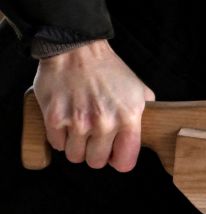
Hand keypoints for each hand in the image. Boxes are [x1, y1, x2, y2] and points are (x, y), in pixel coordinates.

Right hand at [33, 39, 153, 171]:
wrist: (77, 50)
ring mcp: (78, 122)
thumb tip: (143, 136)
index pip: (125, 162)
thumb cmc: (108, 70)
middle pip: (96, 162)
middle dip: (95, 153)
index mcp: (129, 117)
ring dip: (76, 145)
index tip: (114, 154)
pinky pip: (57, 145)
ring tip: (80, 127)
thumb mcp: (137, 89)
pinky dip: (60, 137)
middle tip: (94, 137)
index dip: (119, 160)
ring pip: (75, 156)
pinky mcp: (54, 119)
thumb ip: (144, 114)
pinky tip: (66, 121)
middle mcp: (104, 123)